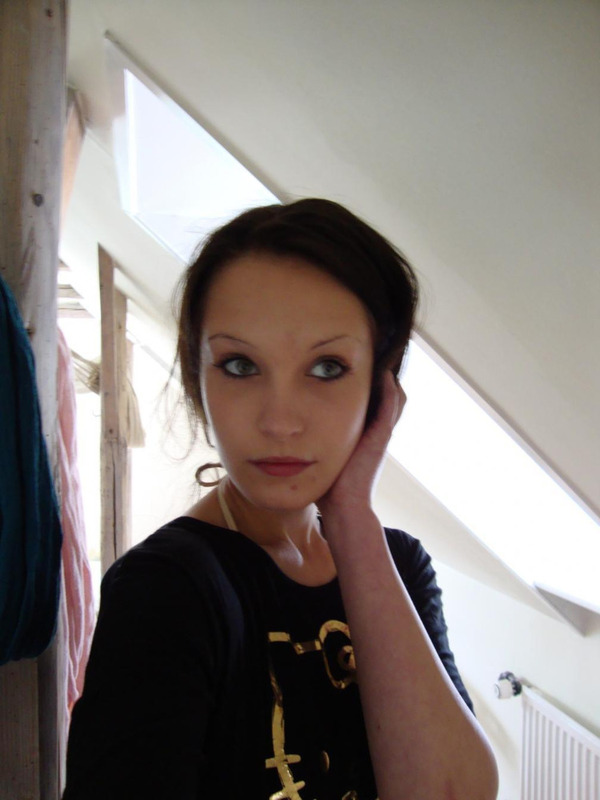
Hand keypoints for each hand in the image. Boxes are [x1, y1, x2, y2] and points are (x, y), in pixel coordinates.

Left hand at [318, 371, 405, 516]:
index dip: (366, 388)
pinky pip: (391, 406)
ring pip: (393, 400)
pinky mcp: (381, 436)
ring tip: (382, 360)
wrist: (342, 506)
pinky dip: (389, 390)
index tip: (353, 370)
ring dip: (388, 381)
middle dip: (379, 380)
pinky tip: (385, 374)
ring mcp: (381, 434)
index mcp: (362, 437)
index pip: (370, 406)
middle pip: (385, 399)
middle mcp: (374, 434)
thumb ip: (313, 446)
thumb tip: (289, 439)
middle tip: (372, 359)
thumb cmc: (328, 487)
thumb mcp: (321, 458)